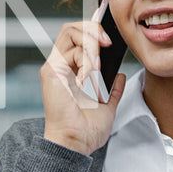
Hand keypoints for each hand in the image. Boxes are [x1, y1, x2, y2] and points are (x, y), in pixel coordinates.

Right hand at [40, 19, 127, 155]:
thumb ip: (113, 90)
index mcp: (72, 72)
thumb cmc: (86, 131)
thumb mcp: (108, 107)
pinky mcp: (51, 71)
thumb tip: (120, 76)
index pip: (78, 38)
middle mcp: (61, 66)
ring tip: (98, 65)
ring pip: (70, 32)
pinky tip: (89, 77)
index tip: (110, 35)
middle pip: (72, 28)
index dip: (93, 30)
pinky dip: (85, 61)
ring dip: (90, 44)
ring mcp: (55, 67)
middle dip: (93, 29)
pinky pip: (70, 51)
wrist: (76, 143)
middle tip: (108, 43)